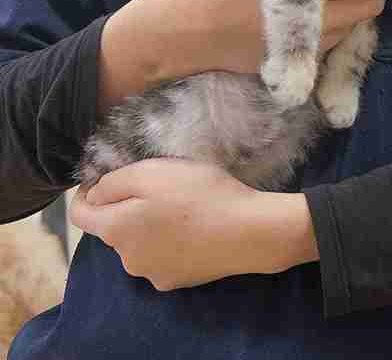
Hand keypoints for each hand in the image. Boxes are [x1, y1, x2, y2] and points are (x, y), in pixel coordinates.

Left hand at [68, 159, 316, 289]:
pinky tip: (195, 232)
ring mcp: (152, 274)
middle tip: (161, 188)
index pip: (81, 214)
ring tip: (183, 210)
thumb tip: (95, 194)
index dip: (87, 192)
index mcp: (116, 229)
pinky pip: (163, 259)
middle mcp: (126, 258)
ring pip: (140, 245)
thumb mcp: (153, 173)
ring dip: (150, 228)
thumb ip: (114, 182)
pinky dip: (171, 245)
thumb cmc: (200, 196)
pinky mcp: (177, 281)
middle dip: (128, 209)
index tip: (103, 178)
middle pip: (115, 229)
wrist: (249, 232)